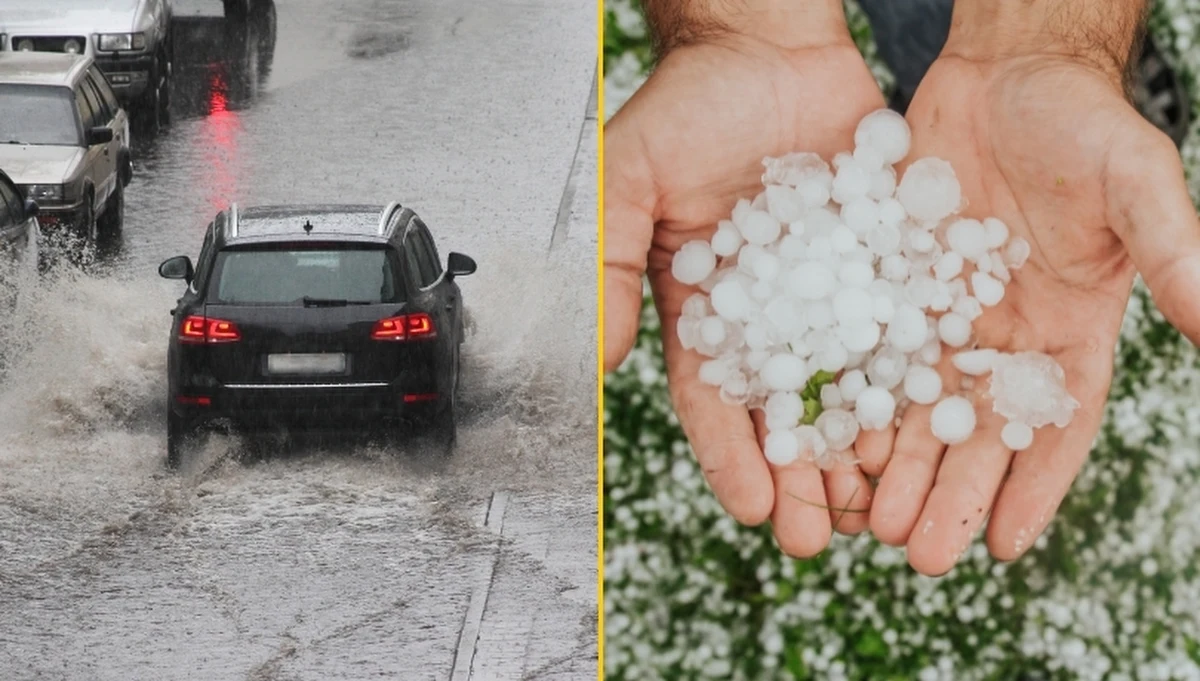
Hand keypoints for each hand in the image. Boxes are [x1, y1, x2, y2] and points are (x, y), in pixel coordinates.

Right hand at [605, 13, 886, 554]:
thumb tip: (599, 359)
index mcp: (703, 310)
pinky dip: (912, 381)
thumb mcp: (629, 180)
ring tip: (879, 505)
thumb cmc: (689, 108)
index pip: (714, 399)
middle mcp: (769, 314)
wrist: (769, 49)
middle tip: (819, 536)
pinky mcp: (881, 267)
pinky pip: (900, 330)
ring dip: (861, 449)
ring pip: (848, 387)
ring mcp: (828, 294)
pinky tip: (931, 424)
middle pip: (785, 412)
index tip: (752, 509)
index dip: (731, 456)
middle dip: (799, 478)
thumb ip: (610, 263)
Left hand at [859, 53, 1199, 574]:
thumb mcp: (1136, 186)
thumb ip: (1175, 254)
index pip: (1057, 427)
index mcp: (1071, 331)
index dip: (1035, 487)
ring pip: (917, 407)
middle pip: (976, 434)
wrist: (1006, 74)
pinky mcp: (894, 290)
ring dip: (896, 467)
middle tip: (916, 554)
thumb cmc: (1082, 123)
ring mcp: (944, 316)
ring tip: (866, 521)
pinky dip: (854, 401)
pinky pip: (870, 355)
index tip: (1005, 547)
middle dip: (950, 495)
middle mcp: (1005, 337)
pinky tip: (831, 443)